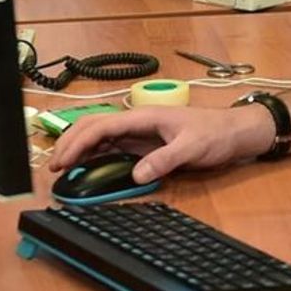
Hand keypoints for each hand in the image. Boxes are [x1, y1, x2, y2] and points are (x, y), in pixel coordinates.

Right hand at [45, 104, 274, 183]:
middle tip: (55, 167)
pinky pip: (114, 146)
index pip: (101, 125)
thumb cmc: (216, 134)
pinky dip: (95, 154)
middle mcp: (138, 121)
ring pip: (101, 135)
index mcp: (144, 115)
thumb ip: (165, 160)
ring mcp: (141, 132)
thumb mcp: (192, 148)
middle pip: (94, 126)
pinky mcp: (146, 143)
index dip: (78, 142)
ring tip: (63, 167)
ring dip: (80, 148)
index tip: (63, 161)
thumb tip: (137, 175)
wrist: (235, 132)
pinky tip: (87, 166)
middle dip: (70, 143)